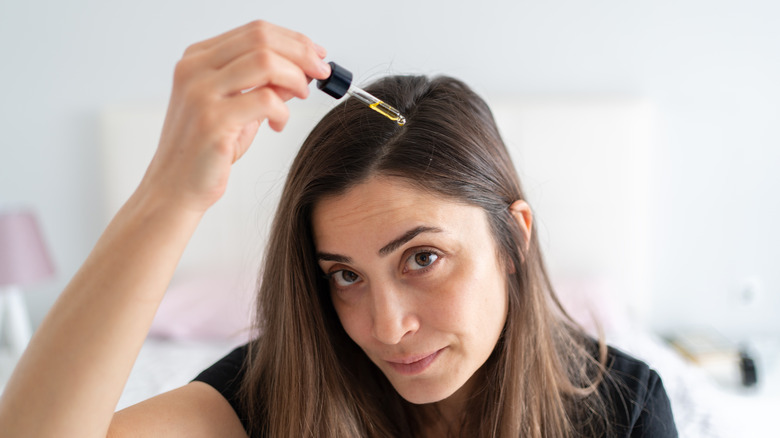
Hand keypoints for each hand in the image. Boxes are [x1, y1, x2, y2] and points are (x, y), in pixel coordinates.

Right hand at [140, 20, 329, 212]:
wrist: (175, 187)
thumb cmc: (207, 150)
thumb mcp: (239, 109)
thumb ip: (266, 86)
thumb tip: (304, 68)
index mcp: (197, 59)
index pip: (255, 31)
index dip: (294, 40)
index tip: (317, 54)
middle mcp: (194, 69)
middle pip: (261, 38)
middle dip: (301, 53)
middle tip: (322, 72)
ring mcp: (200, 93)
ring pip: (265, 62)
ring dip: (295, 77)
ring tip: (302, 95)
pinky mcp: (212, 120)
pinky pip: (265, 100)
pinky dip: (283, 111)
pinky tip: (278, 125)